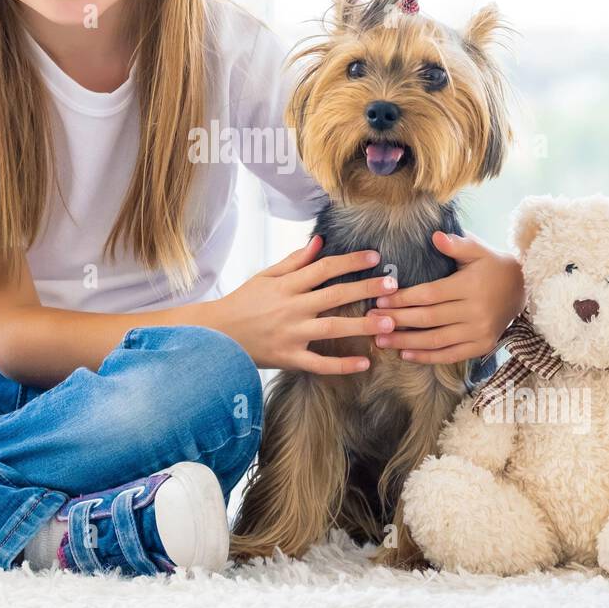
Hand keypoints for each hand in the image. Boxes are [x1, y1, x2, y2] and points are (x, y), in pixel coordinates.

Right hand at [205, 235, 401, 373]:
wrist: (215, 335)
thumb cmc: (242, 303)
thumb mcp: (265, 277)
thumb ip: (294, 261)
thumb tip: (320, 242)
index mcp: (286, 286)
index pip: (323, 268)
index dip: (350, 262)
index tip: (375, 258)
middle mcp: (290, 308)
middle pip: (333, 296)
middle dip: (365, 289)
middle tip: (393, 286)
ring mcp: (290, 335)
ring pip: (331, 329)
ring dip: (361, 326)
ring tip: (388, 322)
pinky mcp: (288, 358)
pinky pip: (319, 363)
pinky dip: (341, 365)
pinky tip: (364, 363)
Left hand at [365, 231, 526, 364]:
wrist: (524, 289)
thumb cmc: (493, 267)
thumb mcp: (478, 251)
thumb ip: (456, 244)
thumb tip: (435, 235)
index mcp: (469, 287)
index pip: (429, 295)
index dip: (403, 299)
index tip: (379, 300)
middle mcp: (474, 311)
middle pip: (428, 319)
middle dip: (397, 320)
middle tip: (371, 321)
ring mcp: (479, 331)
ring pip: (436, 340)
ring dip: (406, 342)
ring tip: (381, 340)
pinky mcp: (482, 345)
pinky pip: (451, 355)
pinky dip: (427, 357)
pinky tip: (405, 354)